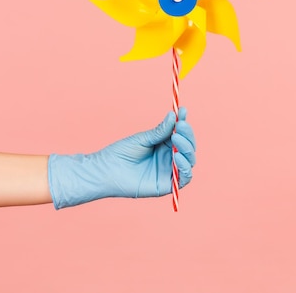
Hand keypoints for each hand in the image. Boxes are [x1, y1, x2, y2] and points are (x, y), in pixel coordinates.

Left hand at [48, 108, 195, 208]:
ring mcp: (169, 171)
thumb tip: (174, 115)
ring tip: (176, 138)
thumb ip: (160, 131)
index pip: (181, 134)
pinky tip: (177, 156)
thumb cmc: (120, 154)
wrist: (106, 171)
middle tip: (180, 126)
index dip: (184, 123)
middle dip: (187, 135)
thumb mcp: (143, 139)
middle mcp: (169, 158)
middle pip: (188, 147)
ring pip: (189, 160)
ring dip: (187, 149)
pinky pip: (184, 177)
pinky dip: (185, 166)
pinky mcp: (167, 185)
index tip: (183, 111)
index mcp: (164, 145)